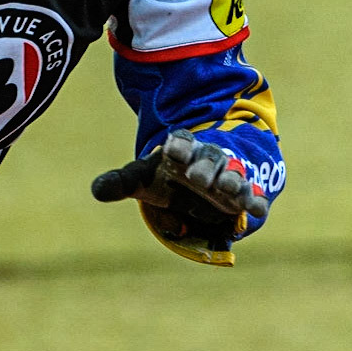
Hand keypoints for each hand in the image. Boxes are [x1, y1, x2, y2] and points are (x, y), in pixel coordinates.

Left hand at [91, 129, 266, 242]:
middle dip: (204, 166)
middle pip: (209, 157)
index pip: (182, 141)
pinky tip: (255, 208)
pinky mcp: (243, 195)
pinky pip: (252, 196)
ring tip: (227, 188)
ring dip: (231, 181)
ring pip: (232, 174)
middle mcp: (208, 159)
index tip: (170, 148)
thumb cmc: (170, 174)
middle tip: (197, 177)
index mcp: (183, 149)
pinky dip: (255, 201)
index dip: (178, 145)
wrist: (204, 175)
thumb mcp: (145, 177)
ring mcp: (228, 176)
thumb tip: (96, 190)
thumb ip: (123, 181)